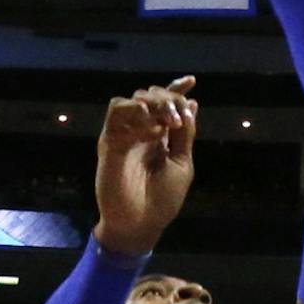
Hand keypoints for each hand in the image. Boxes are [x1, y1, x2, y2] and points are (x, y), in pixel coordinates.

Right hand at [95, 79, 196, 257]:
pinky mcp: (109, 140)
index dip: (176, 89)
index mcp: (161, 136)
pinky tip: (150, 124)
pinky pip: (117, 111)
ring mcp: (125, 134)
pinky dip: (134, 109)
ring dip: (154, 102)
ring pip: (135, 98)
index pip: (166, 105)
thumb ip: (185, 135)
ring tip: (167, 121)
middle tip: (178, 119)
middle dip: (169, 99)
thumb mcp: (182, 163)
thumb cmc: (163, 199)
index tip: (191, 81)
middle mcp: (143, 131)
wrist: (140, 223)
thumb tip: (193, 104)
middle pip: (152, 96)